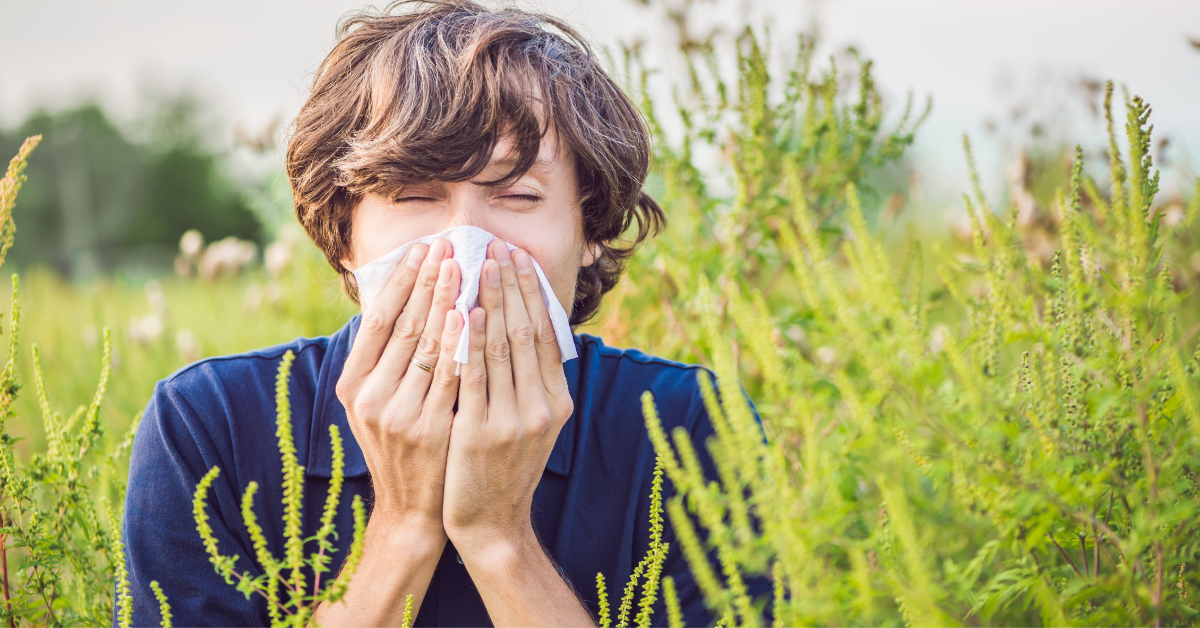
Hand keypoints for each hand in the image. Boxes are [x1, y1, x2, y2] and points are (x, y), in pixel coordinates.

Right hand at [335, 237, 463, 540]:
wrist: (413, 508)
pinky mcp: (428, 429)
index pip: (377, 320)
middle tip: (447, 245)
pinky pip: (449, 376)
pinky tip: (471, 314)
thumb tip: (400, 298)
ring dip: (446, 301)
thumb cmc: (401, 445)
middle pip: (402, 326)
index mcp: (353, 386)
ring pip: (426, 346)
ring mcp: (398, 414)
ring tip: (463, 266)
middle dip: (427, 282)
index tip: (421, 249)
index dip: (400, 282)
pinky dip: (460, 343)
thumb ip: (384, 359)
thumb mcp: (377, 403)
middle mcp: (369, 397)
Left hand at [442, 240, 573, 552]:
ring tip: (479, 264)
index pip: (546, 333)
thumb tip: (523, 327)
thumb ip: (530, 381)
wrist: (490, 523)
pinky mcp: (481, 431)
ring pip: (502, 347)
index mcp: (557, 401)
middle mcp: (542, 407)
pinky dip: (471, 340)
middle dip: (511, 285)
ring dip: (490, 300)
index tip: (518, 257)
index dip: (532, 292)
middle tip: (498, 246)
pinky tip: (465, 311)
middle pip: (526, 332)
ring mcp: (513, 420)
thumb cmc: (503, 467)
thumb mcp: (530, 423)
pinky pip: (475, 375)